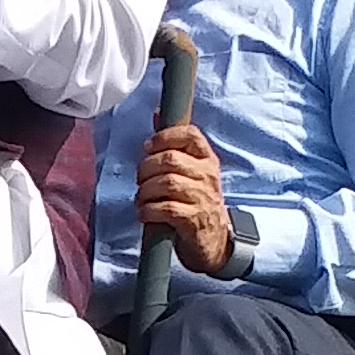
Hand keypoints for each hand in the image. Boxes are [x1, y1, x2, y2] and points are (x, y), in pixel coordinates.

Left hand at [135, 121, 240, 276]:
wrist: (213, 241)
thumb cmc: (196, 201)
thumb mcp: (190, 170)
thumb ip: (173, 143)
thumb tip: (158, 113)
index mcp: (207, 159)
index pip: (191, 134)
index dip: (165, 137)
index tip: (149, 147)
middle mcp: (208, 176)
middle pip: (171, 159)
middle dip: (147, 168)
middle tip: (141, 180)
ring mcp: (202, 198)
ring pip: (167, 183)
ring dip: (145, 191)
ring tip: (142, 198)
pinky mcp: (194, 220)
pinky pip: (166, 208)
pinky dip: (149, 210)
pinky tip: (145, 212)